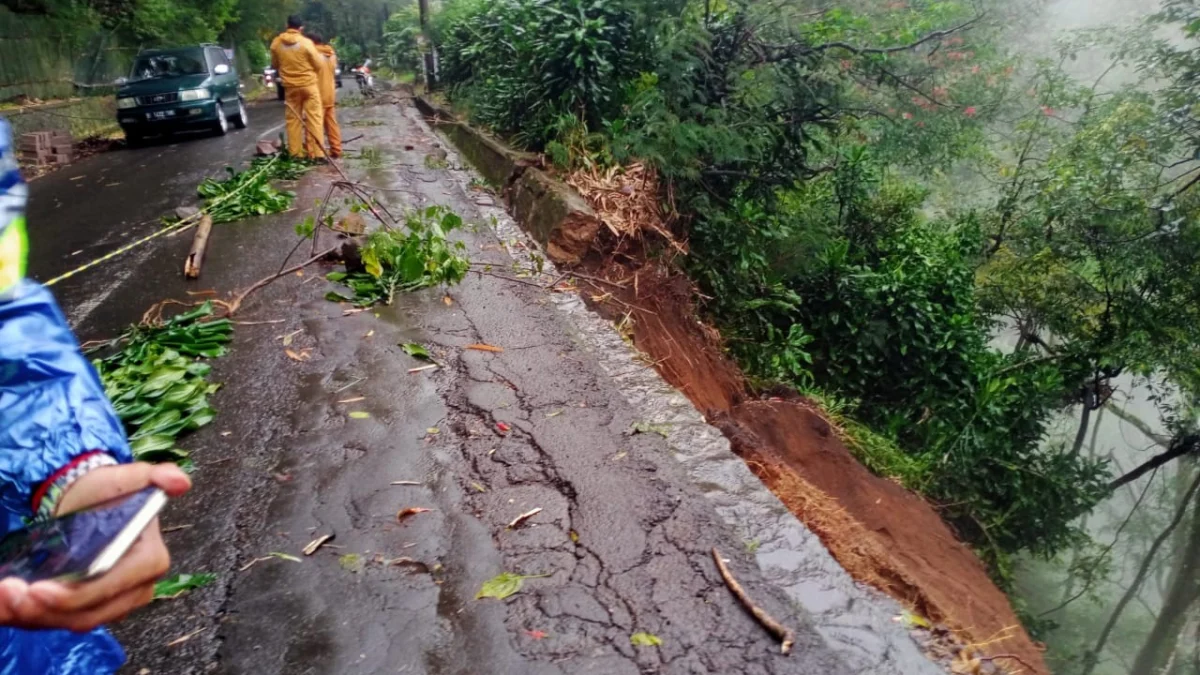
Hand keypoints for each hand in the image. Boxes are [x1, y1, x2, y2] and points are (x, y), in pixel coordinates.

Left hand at [0, 462, 190, 631]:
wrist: (87, 501)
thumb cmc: (105, 490)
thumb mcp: (126, 477)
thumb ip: (152, 476)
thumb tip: (179, 481)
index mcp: (150, 561)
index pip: (112, 587)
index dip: (75, 595)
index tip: (37, 588)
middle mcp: (137, 589)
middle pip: (90, 614)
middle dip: (47, 610)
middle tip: (10, 594)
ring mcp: (114, 603)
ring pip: (72, 621)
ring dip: (34, 616)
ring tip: (4, 597)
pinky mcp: (91, 609)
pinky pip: (61, 620)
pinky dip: (32, 616)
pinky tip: (7, 604)